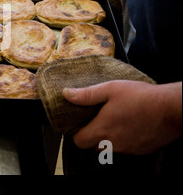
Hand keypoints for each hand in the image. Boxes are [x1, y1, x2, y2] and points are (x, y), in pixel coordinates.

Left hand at [63, 80, 181, 154]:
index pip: (79, 142)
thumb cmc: (141, 97)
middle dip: (91, 135)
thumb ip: (87, 94)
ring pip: (110, 148)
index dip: (76, 133)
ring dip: (108, 138)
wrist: (171, 109)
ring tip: (114, 120)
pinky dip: (123, 140)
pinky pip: (125, 149)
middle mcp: (114, 144)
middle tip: (96, 119)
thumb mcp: (110, 89)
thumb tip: (66, 94)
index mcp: (103, 129)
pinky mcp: (141, 150)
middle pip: (93, 146)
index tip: (81, 122)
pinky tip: (129, 125)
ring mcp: (128, 149)